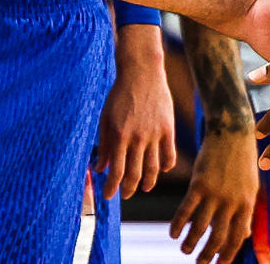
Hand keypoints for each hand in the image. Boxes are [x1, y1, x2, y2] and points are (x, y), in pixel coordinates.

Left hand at [93, 28, 175, 198]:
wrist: (142, 73)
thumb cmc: (119, 95)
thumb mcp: (105, 118)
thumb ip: (103, 144)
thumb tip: (100, 168)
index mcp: (119, 135)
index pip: (116, 170)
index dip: (112, 187)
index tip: (108, 196)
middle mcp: (137, 138)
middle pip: (135, 174)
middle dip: (128, 188)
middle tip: (124, 194)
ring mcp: (155, 135)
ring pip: (154, 169)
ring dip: (148, 182)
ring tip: (143, 188)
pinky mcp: (169, 130)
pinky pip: (169, 156)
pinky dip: (165, 167)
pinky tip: (160, 170)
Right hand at [170, 130, 255, 263]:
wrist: (232, 133)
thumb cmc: (242, 160)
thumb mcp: (250, 187)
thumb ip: (245, 211)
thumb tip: (244, 234)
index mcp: (247, 205)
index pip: (237, 238)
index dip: (227, 255)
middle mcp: (232, 203)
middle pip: (219, 236)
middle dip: (208, 254)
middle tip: (199, 263)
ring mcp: (215, 194)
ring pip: (201, 226)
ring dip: (192, 242)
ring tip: (184, 251)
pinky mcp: (199, 184)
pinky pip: (186, 209)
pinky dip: (179, 224)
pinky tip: (172, 233)